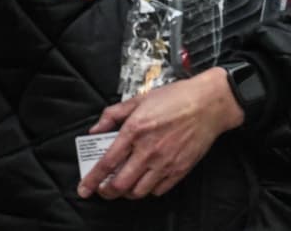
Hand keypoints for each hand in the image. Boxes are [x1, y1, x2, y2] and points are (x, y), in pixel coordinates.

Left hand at [77, 68, 243, 199]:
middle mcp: (148, 151)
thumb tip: (95, 130)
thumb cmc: (173, 99)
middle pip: (121, 184)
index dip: (92, 179)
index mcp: (134, 131)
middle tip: (102, 189)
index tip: (83, 189)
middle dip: (107, 191)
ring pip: (139, 191)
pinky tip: (143, 181)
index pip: (107, 162)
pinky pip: (159, 190)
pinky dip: (148, 190)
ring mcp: (165, 163)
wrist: (208, 105)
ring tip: (122, 185)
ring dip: (126, 193)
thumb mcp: (136, 100)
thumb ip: (111, 115)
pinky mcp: (180, 170)